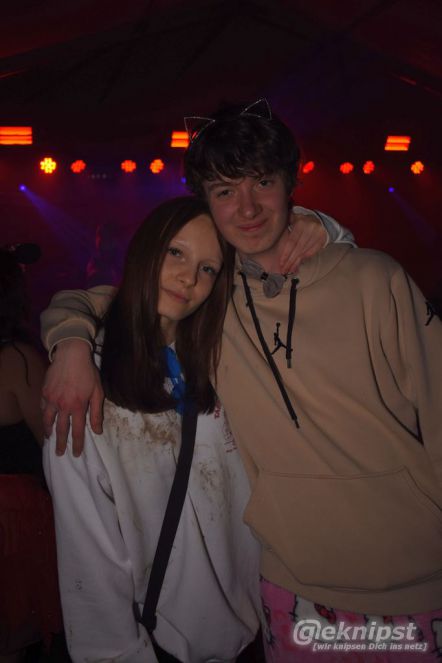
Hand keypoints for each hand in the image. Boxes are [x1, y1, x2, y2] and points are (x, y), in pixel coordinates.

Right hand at [42, 339, 103, 456]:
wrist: (71, 355)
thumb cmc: (88, 372)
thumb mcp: (97, 391)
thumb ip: (96, 412)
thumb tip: (97, 430)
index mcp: (78, 407)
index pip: (77, 431)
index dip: (77, 444)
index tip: (76, 453)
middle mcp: (63, 406)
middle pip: (61, 430)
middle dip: (61, 443)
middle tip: (59, 453)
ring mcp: (51, 399)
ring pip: (48, 420)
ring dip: (49, 431)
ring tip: (50, 438)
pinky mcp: (44, 392)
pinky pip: (42, 407)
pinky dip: (44, 415)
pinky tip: (45, 418)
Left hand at [279, 209, 327, 273]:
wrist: (319, 220)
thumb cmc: (301, 222)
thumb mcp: (292, 221)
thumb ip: (286, 230)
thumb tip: (276, 244)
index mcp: (300, 223)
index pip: (292, 242)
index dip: (286, 253)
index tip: (281, 263)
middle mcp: (310, 228)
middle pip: (298, 249)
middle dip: (290, 261)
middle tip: (284, 270)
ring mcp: (317, 234)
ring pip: (305, 252)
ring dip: (296, 262)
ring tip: (290, 270)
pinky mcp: (322, 239)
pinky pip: (312, 252)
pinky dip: (304, 259)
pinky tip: (298, 264)